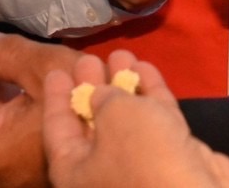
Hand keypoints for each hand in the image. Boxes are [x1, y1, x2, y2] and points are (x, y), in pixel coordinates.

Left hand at [43, 53, 228, 187]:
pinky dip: (151, 96)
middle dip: (94, 88)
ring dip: (126, 86)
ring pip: (128, 121)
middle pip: (93, 125)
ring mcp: (140, 168)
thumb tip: (103, 96)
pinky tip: (147, 67)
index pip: (58, 130)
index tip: (56, 72)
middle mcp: (103, 173)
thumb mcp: (115, 116)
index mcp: (75, 173)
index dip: (56, 99)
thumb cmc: (142, 157)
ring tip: (122, 54)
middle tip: (91, 58)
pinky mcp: (173, 161)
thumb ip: (105, 97)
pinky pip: (156, 124)